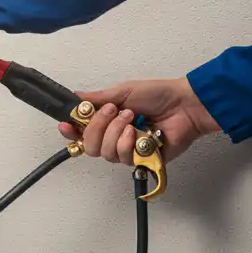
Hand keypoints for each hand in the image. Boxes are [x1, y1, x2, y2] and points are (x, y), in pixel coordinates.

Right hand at [58, 79, 220, 164]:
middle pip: (89, 146)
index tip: (67, 124)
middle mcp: (114, 137)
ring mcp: (127, 150)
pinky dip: (129, 143)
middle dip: (98, 127)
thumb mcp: (123, 91)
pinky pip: (123, 158)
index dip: (71, 132)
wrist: (184, 105)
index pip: (80, 133)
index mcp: (108, 121)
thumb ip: (98, 98)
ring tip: (133, 119)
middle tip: (115, 112)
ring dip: (116, 133)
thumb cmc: (159, 96)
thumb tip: (75, 97)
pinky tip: (140, 133)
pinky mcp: (140, 161)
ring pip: (105, 153)